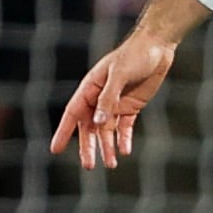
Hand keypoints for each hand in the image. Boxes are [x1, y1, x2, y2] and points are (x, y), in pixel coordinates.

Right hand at [51, 30, 178, 168]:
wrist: (158, 46)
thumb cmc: (135, 55)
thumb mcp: (119, 75)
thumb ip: (108, 99)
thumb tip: (98, 124)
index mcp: (90, 88)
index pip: (72, 113)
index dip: (63, 132)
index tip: (55, 149)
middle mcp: (100, 99)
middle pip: (89, 128)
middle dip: (88, 147)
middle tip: (89, 167)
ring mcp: (115, 104)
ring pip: (107, 131)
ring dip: (107, 147)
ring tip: (111, 165)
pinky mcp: (131, 107)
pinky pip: (124, 128)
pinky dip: (123, 140)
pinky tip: (124, 152)